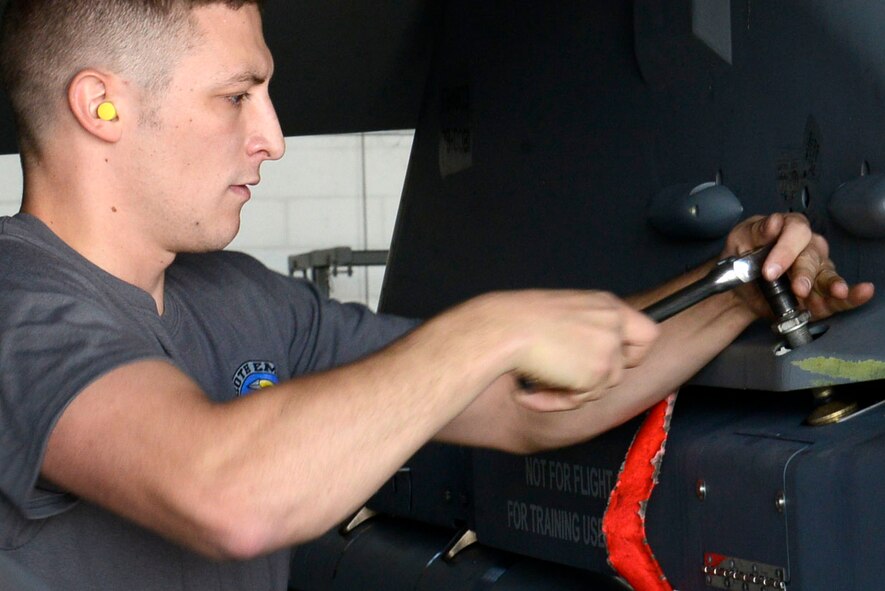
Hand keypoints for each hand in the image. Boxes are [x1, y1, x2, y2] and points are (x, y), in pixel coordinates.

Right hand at [474, 290, 658, 411]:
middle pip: (626, 366)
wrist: (503, 328)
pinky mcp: (597, 373)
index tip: (612, 360)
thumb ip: (585, 331)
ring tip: (537, 383)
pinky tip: (531, 393)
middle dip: (597, 379)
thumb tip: (592, 360)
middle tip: (564, 378)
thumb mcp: (563, 314)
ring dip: (570, 392)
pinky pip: (580, 400)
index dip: (632, 352)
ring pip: (602, 387)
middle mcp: (614, 324)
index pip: (646, 332)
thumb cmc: (518, 320)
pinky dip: (556, 402)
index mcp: (606, 305)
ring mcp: (609, 349)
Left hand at [721, 213, 873, 319]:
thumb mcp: (740, 239)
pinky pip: (840, 295)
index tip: (769, 270)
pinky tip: (862, 292)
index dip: (785, 250)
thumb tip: (773, 222)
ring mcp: (817, 271)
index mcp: (789, 229)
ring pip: (828, 275)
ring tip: (836, 291)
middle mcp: (809, 248)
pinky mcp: (821, 294)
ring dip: (832, 284)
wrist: (738, 287)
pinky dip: (852, 295)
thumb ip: (757, 231)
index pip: (796, 232)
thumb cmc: (742, 256)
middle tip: (796, 288)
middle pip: (813, 256)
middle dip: (804, 273)